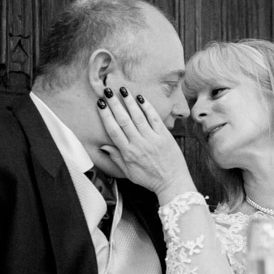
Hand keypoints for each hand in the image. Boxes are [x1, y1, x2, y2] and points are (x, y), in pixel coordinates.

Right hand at [97, 86, 191, 201]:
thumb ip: (116, 158)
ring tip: (123, 90)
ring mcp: (153, 139)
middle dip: (115, 104)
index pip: (113, 130)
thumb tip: (104, 146)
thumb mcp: (129, 173)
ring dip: (129, 102)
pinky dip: (148, 107)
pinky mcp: (165, 136)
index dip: (106, 116)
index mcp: (128, 153)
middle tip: (108, 91)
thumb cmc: (150, 179)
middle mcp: (139, 144)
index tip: (101, 104)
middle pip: (124, 120)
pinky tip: (141, 98)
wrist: (172, 183)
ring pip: (138, 117)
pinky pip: (155, 119)